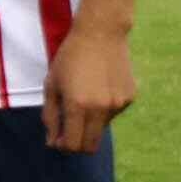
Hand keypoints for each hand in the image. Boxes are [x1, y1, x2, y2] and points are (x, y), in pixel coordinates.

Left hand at [46, 25, 136, 154]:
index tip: (56, 139)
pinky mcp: (130, 97)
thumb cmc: (69, 59)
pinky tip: (99, 86)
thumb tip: (53, 142)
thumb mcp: (51, 85)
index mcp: (77, 106)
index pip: (73, 144)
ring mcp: (118, 104)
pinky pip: (113, 113)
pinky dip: (103, 108)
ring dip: (90, 122)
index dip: (63, 147)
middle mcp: (101, 108)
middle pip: (90, 145)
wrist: (101, 35)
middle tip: (66, 131)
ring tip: (83, 94)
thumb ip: (50, 116)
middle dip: (77, 144)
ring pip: (102, 128)